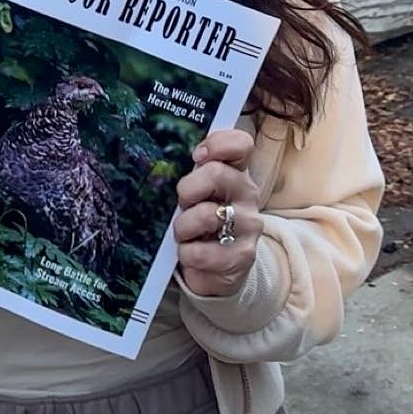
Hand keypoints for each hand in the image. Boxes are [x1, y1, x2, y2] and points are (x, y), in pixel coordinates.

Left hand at [173, 129, 260, 296]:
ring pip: (206, 214)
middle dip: (187, 189)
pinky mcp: (243, 256)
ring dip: (183, 227)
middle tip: (182, 204)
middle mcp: (247, 194)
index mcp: (235, 172)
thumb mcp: (195, 194)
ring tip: (184, 235)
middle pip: (216, 173)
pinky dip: (187, 255)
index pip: (241, 144)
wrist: (216, 269)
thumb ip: (190, 173)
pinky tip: (190, 256)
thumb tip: (164, 158)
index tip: (196, 156)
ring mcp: (248, 225)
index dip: (217, 144)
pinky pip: (202, 252)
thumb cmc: (200, 223)